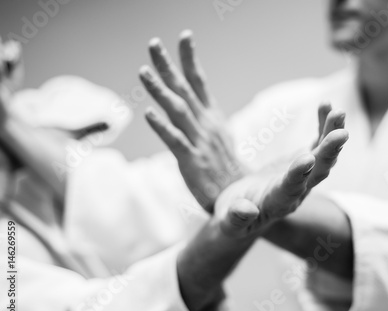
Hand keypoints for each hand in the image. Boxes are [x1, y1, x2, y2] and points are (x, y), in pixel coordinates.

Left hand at [139, 31, 241, 211]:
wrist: (240, 193)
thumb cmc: (225, 163)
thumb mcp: (218, 132)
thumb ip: (203, 113)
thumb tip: (191, 96)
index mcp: (212, 115)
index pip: (199, 81)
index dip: (189, 59)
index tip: (184, 36)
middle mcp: (206, 123)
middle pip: (184, 89)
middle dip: (168, 66)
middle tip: (153, 44)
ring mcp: (200, 141)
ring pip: (177, 110)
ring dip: (160, 90)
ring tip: (143, 71)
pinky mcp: (193, 161)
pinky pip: (175, 141)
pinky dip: (162, 127)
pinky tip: (148, 114)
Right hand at [214, 107, 347, 238]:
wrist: (243, 214)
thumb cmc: (233, 219)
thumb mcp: (230, 223)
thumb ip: (236, 218)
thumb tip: (246, 209)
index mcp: (278, 204)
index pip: (291, 189)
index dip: (298, 175)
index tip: (307, 158)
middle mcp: (298, 191)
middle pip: (317, 172)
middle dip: (328, 152)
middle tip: (341, 134)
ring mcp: (304, 176)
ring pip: (323, 155)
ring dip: (331, 134)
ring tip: (338, 112)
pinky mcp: (303, 163)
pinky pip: (317, 142)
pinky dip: (323, 125)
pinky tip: (326, 105)